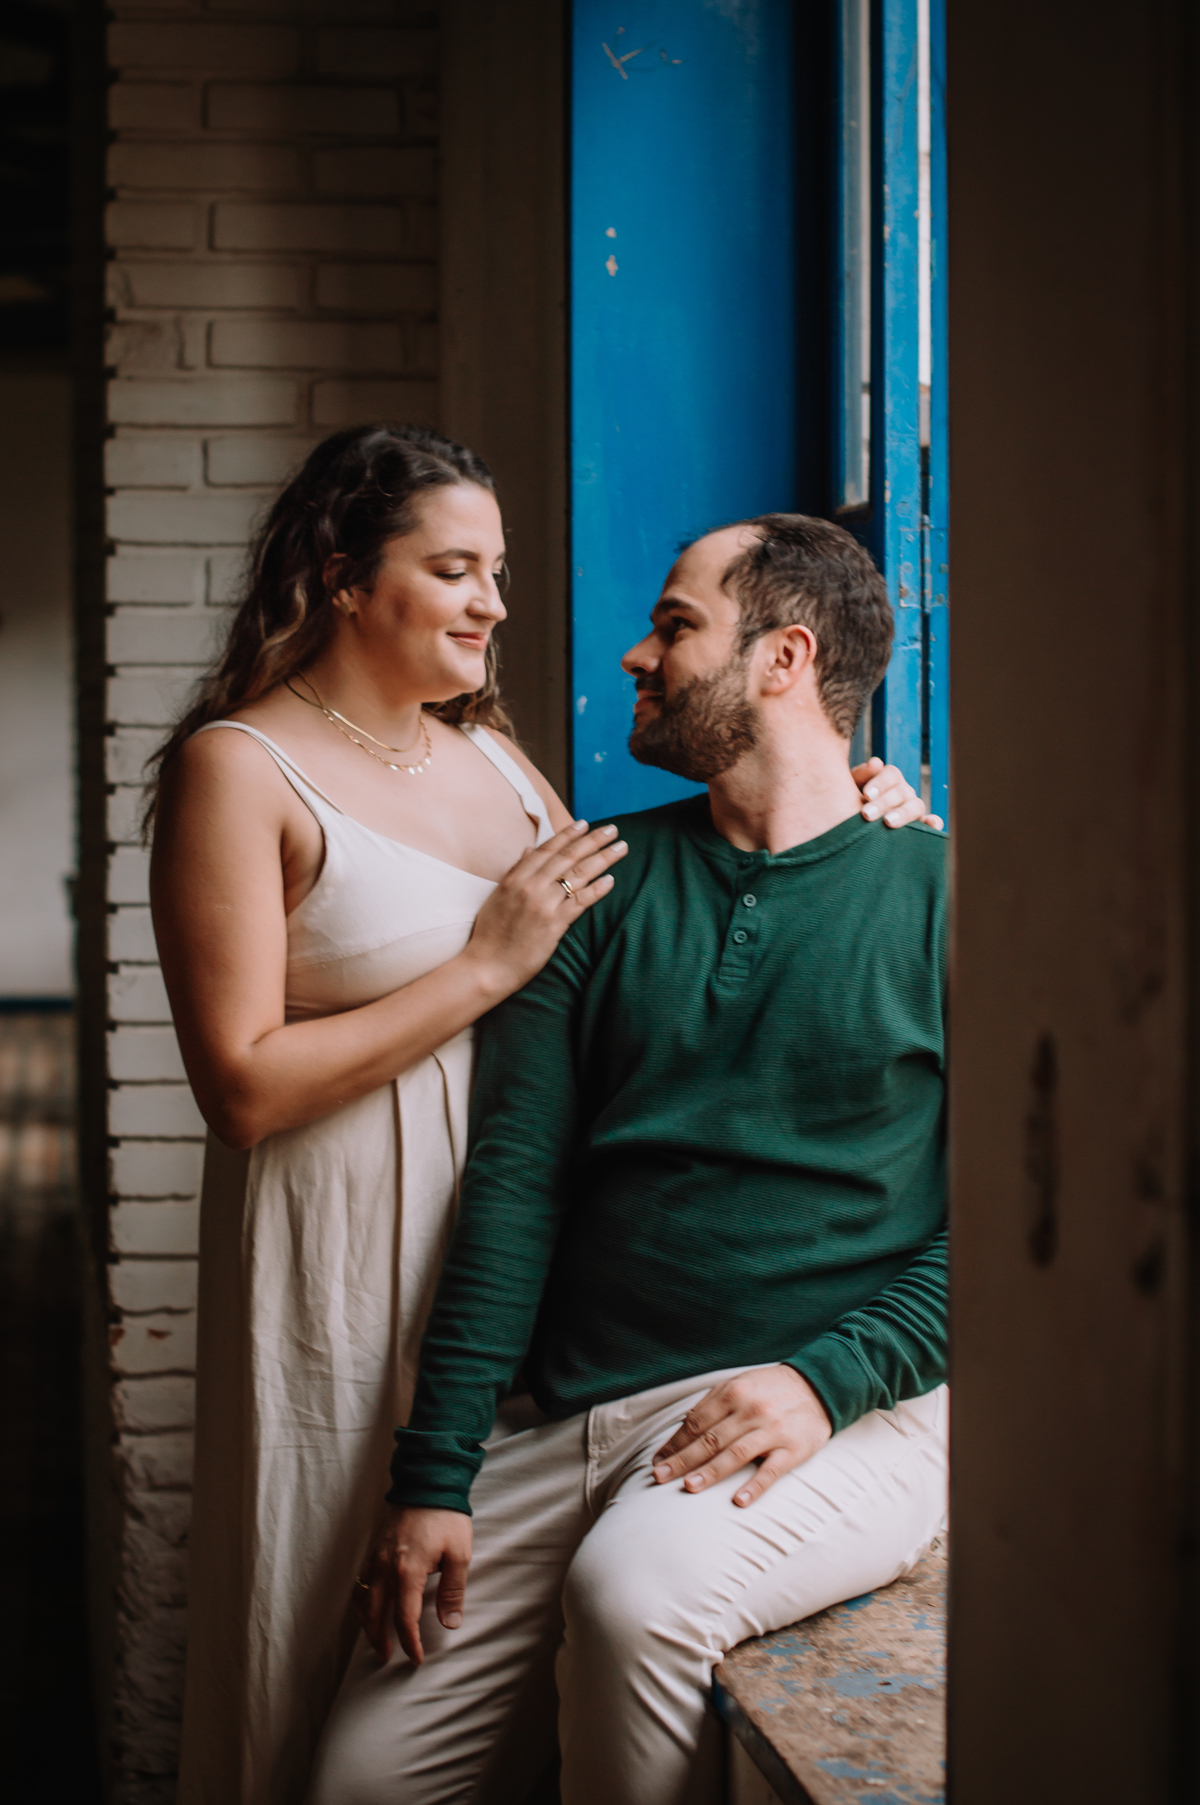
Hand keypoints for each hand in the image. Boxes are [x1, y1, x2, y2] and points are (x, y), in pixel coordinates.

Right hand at [355, 1505, 472, 1665]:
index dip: (409, 1643)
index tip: (416, 1658)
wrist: (428, 1481)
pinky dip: (360, 1602)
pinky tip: (368, 1608)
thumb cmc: (446, 1517)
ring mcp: (377, 1557)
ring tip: (375, 1639)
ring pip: (363, 1600)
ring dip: (367, 1624)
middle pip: (375, 1614)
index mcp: (408, 1572)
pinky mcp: (374, 1548)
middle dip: (380, 1639)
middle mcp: (386, 1568)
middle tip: (388, 1657)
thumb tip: (450, 1624)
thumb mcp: (459, 1554)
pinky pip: (360, 1582)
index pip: (404, 1618)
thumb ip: (453, 1591)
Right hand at [463, 819, 627, 997]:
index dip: (568, 834)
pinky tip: (611, 879)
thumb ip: (515, 871)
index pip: (547, 849)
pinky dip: (597, 889)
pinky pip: (580, 902)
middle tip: (613, 830)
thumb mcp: (498, 896)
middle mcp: (530, 887)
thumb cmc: (490, 934)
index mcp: (516, 878)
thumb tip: (530, 848)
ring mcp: (543, 905)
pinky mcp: (554, 925)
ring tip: (621, 848)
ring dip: (603, 858)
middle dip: (593, 840)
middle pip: (568, 857)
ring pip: (578, 875)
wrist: (487, 966)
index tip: (585, 823)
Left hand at [650, 1365, 832, 1507]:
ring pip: (735, 1454)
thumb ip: (712, 1405)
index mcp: (733, 1393)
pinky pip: (771, 1470)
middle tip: (660, 1477)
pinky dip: (755, 1486)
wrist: (818, 1386)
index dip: (675, 1443)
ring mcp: (772, 1430)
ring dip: (710, 1472)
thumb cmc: (770, 1389)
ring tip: (689, 1487)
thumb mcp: (740, 1384)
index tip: (658, 1462)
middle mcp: (750, 1410)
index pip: (696, 1422)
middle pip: (711, 1439)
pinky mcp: (792, 1449)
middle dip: (683, 1460)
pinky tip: (739, 1501)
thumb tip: (682, 1428)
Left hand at [852, 756, 943, 831]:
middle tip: (866, 814)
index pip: (891, 775)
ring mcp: (912, 809)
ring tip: (888, 822)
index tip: (866, 794)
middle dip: (884, 803)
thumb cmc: (847, 800)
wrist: (847, 821)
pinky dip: (933, 823)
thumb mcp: (849, 786)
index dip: (880, 783)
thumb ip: (860, 774)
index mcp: (889, 779)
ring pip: (916, 806)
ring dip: (903, 813)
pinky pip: (929, 823)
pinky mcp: (918, 826)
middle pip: (902, 792)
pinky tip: (933, 824)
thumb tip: (876, 763)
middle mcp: (903, 792)